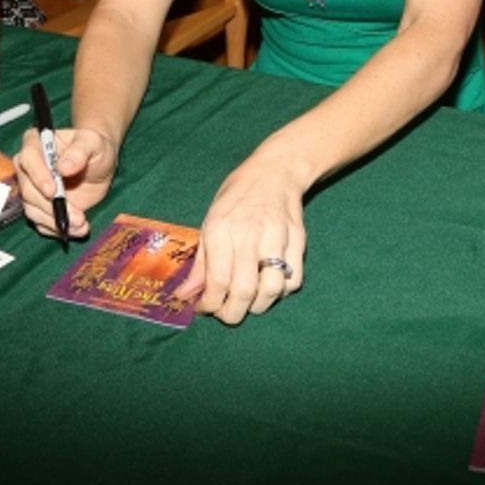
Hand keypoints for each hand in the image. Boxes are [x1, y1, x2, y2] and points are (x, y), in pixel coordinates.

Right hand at [13, 125, 117, 238]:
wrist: (101, 163)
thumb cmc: (95, 146)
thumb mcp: (93, 142)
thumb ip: (79, 151)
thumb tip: (63, 167)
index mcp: (35, 144)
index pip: (28, 160)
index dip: (38, 177)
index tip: (53, 191)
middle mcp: (28, 168)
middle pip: (28, 191)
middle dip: (51, 206)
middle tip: (76, 216)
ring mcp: (32, 189)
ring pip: (33, 210)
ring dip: (55, 221)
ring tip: (80, 225)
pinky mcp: (40, 206)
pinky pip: (42, 222)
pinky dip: (57, 228)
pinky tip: (76, 229)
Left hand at [175, 148, 306, 324]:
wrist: (275, 171)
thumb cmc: (237, 196)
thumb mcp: (210, 222)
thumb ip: (201, 262)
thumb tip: (185, 295)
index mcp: (221, 229)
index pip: (217, 282)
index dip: (209, 305)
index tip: (205, 308)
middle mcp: (249, 235)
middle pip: (244, 291)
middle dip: (232, 313)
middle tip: (226, 313)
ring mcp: (277, 238)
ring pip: (271, 290)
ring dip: (257, 306)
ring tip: (248, 303)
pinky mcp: (299, 240)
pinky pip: (293, 279)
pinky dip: (281, 291)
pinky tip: (269, 285)